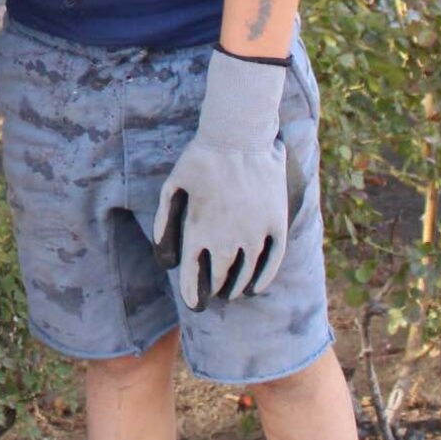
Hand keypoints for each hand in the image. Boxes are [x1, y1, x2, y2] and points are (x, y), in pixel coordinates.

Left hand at [152, 50, 289, 307]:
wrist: (239, 136)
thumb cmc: (200, 159)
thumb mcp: (172, 187)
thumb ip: (166, 223)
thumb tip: (165, 258)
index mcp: (198, 231)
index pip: (194, 276)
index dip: (193, 293)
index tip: (194, 303)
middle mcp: (227, 238)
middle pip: (221, 278)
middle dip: (215, 290)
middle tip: (213, 296)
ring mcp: (254, 233)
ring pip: (246, 273)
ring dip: (237, 287)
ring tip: (232, 292)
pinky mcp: (275, 225)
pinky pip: (272, 261)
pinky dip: (263, 278)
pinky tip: (255, 287)